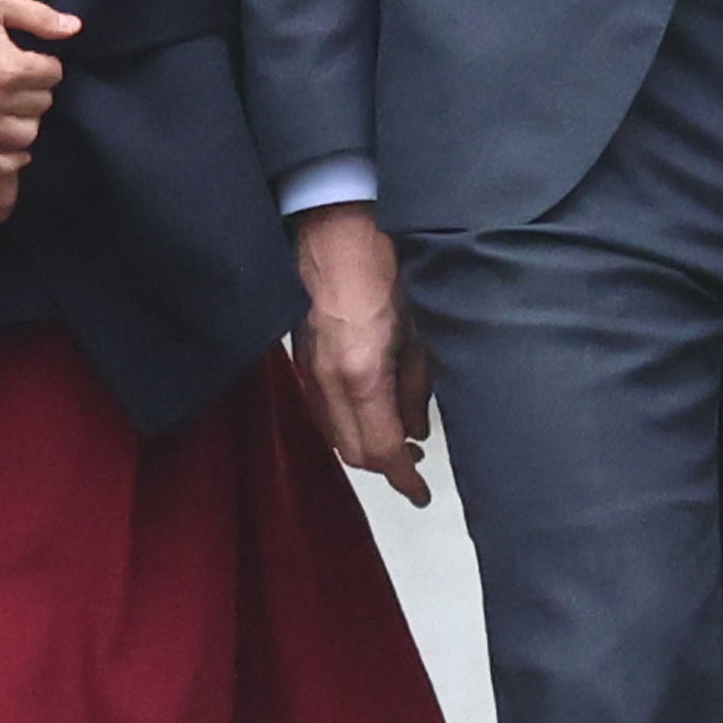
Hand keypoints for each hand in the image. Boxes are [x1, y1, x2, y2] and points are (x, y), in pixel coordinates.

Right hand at [0, 0, 75, 163]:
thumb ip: (37, 16)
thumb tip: (74, 27)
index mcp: (9, 65)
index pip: (53, 75)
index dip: (46, 63)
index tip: (34, 57)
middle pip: (40, 105)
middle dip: (37, 89)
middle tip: (22, 79)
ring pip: (23, 136)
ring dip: (25, 120)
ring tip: (14, 106)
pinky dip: (8, 162)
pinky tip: (16, 152)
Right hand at [289, 203, 434, 505]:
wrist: (334, 228)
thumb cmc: (385, 266)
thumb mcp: (419, 330)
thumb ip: (418, 387)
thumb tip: (418, 430)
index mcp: (361, 374)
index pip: (381, 450)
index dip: (404, 479)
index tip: (422, 493)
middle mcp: (327, 381)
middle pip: (354, 452)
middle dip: (385, 465)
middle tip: (415, 463)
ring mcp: (308, 370)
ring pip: (334, 433)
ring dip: (364, 445)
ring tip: (397, 438)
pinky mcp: (300, 359)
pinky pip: (322, 409)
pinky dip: (346, 423)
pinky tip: (369, 411)